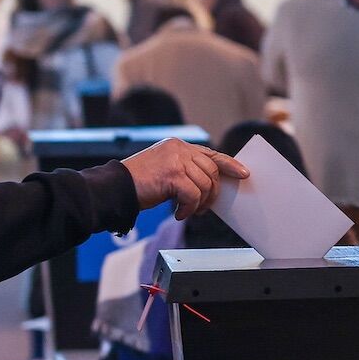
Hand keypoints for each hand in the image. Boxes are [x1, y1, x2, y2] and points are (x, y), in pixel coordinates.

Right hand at [121, 139, 249, 219]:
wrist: (114, 188)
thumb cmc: (138, 184)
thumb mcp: (165, 170)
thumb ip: (186, 171)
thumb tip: (210, 185)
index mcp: (178, 146)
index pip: (211, 153)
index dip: (230, 164)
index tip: (243, 173)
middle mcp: (178, 149)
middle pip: (211, 172)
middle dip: (211, 194)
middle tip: (202, 208)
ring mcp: (175, 160)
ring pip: (205, 185)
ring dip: (199, 204)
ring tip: (187, 211)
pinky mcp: (172, 175)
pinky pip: (193, 196)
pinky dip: (188, 209)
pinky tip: (177, 213)